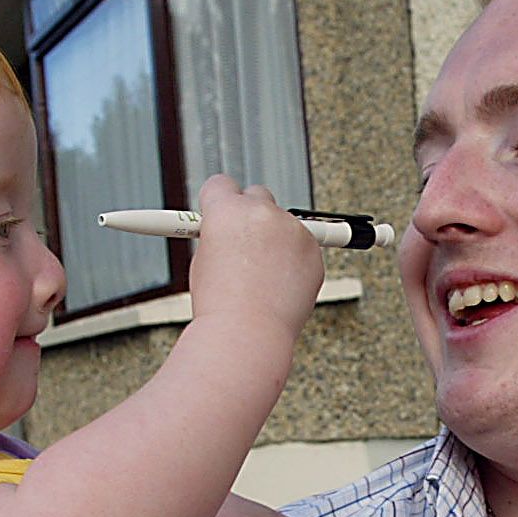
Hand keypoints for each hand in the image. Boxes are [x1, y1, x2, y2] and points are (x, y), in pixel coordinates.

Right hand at [187, 174, 326, 337]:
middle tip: (245, 246)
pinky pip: (303, 246)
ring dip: (276, 240)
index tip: (221, 214)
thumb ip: (220, 236)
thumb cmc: (220, 305)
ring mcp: (292, 228)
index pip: (221, 184)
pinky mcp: (314, 249)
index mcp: (226, 210)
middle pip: (257, 194)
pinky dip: (295, 260)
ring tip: (263, 277)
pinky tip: (281, 285)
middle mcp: (261, 211)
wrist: (248, 333)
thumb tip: (231, 232)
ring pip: (284, 223)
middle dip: (251, 214)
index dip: (219, 201)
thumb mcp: (203, 260)